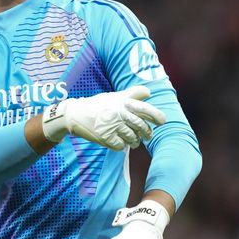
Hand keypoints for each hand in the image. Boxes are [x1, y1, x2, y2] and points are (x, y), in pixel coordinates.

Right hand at [42, 86, 165, 149]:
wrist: (76, 114)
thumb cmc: (98, 105)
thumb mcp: (115, 96)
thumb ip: (132, 94)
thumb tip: (149, 92)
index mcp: (122, 103)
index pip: (144, 109)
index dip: (155, 115)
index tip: (162, 121)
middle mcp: (119, 114)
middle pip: (140, 127)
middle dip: (147, 133)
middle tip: (147, 136)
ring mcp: (112, 126)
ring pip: (132, 138)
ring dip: (134, 141)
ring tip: (132, 141)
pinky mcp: (105, 137)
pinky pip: (120, 146)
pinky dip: (121, 146)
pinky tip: (118, 142)